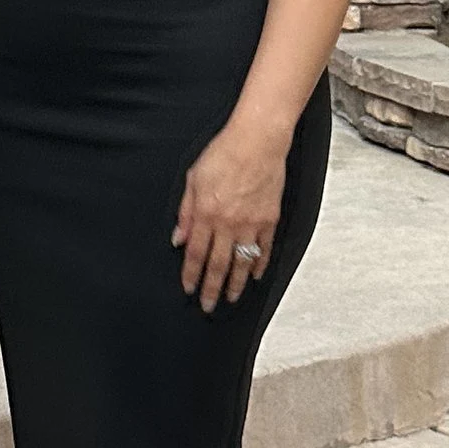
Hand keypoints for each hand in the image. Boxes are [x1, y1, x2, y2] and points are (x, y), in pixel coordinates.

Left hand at [174, 112, 289, 312]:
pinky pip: (264, 248)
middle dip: (211, 288)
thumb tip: (178, 238)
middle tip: (209, 306)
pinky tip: (255, 276)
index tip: (189, 289)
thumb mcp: (193, 179)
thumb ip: (185, 211)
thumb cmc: (223, 153)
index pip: (195, 253)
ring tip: (230, 297)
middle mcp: (228, 223)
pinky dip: (260, 264)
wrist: (257, 141)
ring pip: (241, 262)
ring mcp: (251, 223)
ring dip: (235, 283)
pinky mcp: (270, 219)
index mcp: (206, 213)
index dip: (191, 274)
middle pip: (217, 264)